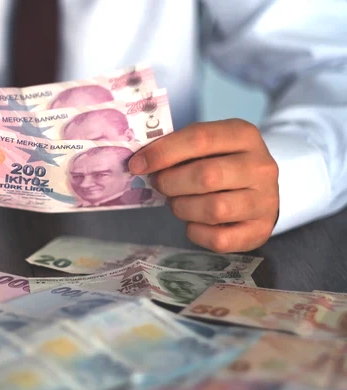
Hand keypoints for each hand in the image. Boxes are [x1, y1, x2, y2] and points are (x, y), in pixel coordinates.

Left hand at [129, 119, 278, 252]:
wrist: (260, 189)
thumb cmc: (221, 163)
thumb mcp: (207, 145)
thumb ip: (178, 148)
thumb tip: (140, 162)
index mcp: (244, 135)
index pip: (200, 138)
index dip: (162, 153)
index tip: (137, 165)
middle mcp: (261, 167)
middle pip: (207, 176)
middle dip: (171, 183)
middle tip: (160, 185)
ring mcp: (265, 201)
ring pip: (214, 210)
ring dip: (183, 208)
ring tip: (177, 203)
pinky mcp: (260, 230)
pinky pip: (219, 239)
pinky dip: (196, 233)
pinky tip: (193, 223)